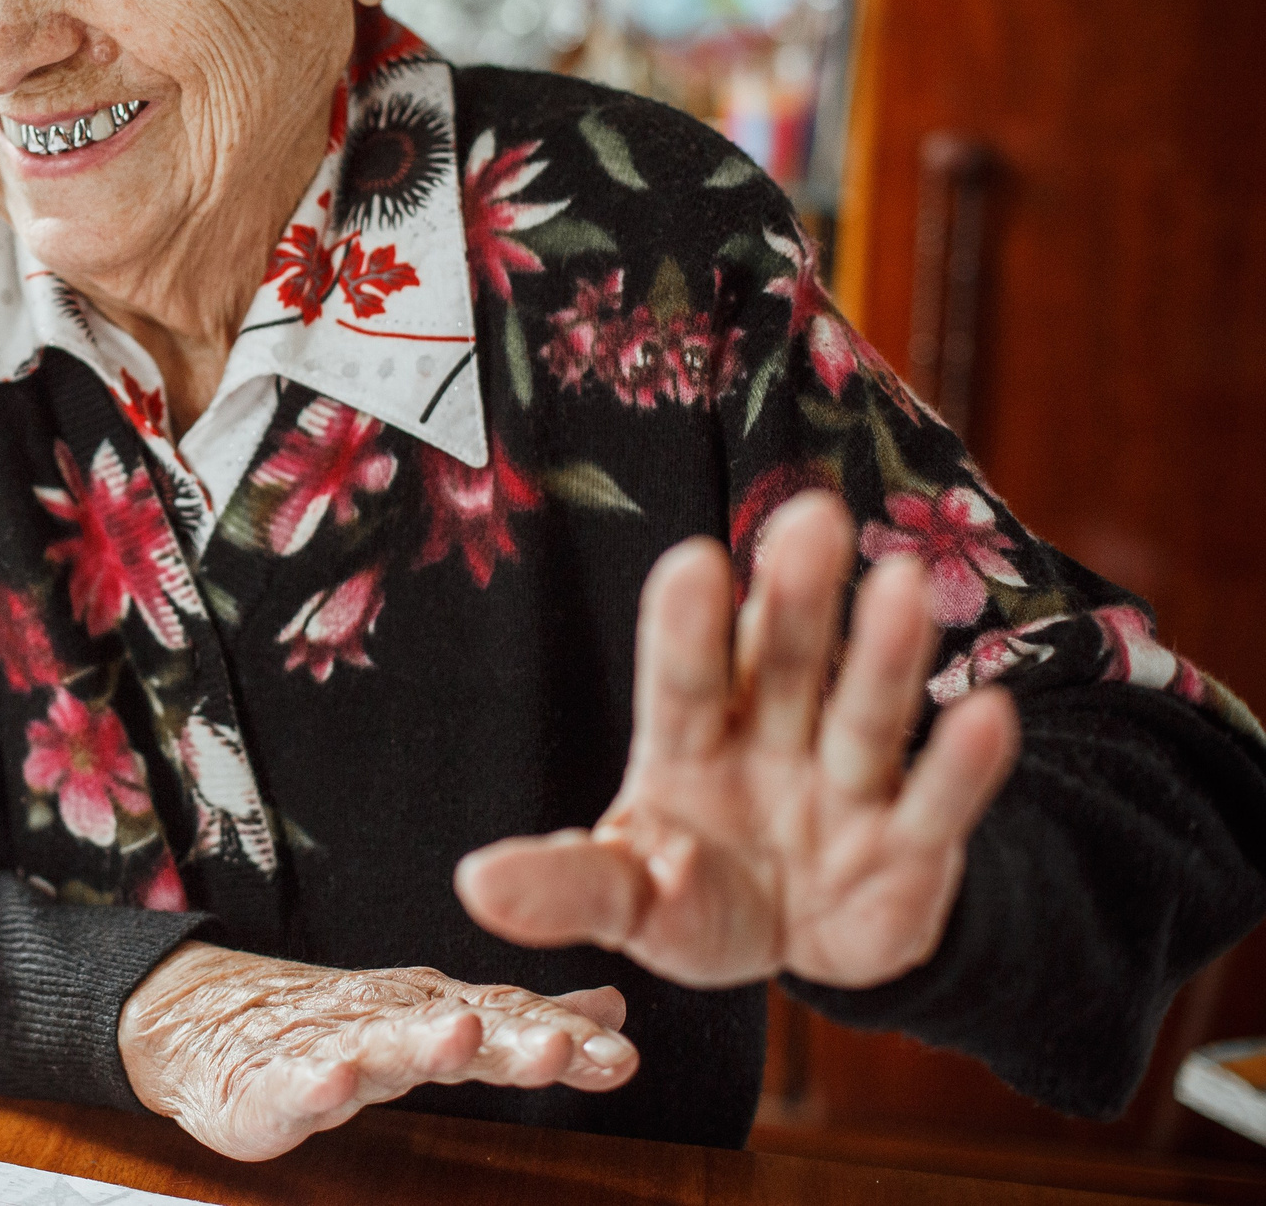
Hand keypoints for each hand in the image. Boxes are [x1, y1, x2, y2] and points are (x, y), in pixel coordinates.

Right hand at [117, 941, 635, 1161]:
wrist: (212, 1020)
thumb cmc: (338, 1026)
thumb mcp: (439, 1021)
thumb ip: (525, 1021)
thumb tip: (614, 1010)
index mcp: (434, 1012)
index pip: (509, 1020)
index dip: (563, 1037)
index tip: (622, 1053)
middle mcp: (392, 1022)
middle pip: (458, 1027)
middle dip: (512, 1037)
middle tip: (563, 1043)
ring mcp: (332, 1048)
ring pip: (383, 1047)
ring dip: (424, 1042)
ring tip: (464, 1036)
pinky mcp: (274, 1083)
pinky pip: (296, 1083)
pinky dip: (316, 1080)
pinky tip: (337, 1079)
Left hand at [455, 492, 1022, 989]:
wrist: (797, 944)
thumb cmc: (690, 894)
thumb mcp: (626, 897)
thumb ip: (566, 885)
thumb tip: (474, 883)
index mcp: (690, 740)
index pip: (685, 678)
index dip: (690, 624)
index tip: (694, 561)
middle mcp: (773, 741)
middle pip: (784, 663)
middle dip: (797, 599)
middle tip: (812, 516)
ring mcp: (847, 789)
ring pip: (864, 714)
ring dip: (885, 655)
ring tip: (901, 583)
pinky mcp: (913, 849)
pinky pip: (938, 804)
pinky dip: (962, 766)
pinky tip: (988, 714)